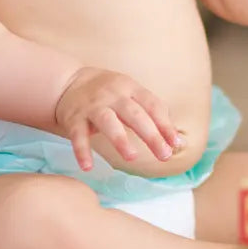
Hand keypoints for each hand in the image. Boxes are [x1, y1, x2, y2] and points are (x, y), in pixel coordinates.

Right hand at [54, 67, 180, 170]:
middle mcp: (114, 95)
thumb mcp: (132, 94)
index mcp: (131, 88)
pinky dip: (82, 151)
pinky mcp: (74, 118)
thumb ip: (153, 115)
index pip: (153, 106)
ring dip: (120, 139)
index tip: (176, 144)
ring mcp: (93, 106)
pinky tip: (88, 167)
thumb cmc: (110, 92)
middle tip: (164, 155)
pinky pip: (77, 135)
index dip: (165, 125)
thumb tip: (178, 142)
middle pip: (135, 115)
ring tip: (132, 157)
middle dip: (151, 135)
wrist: (69, 82)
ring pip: (108, 122)